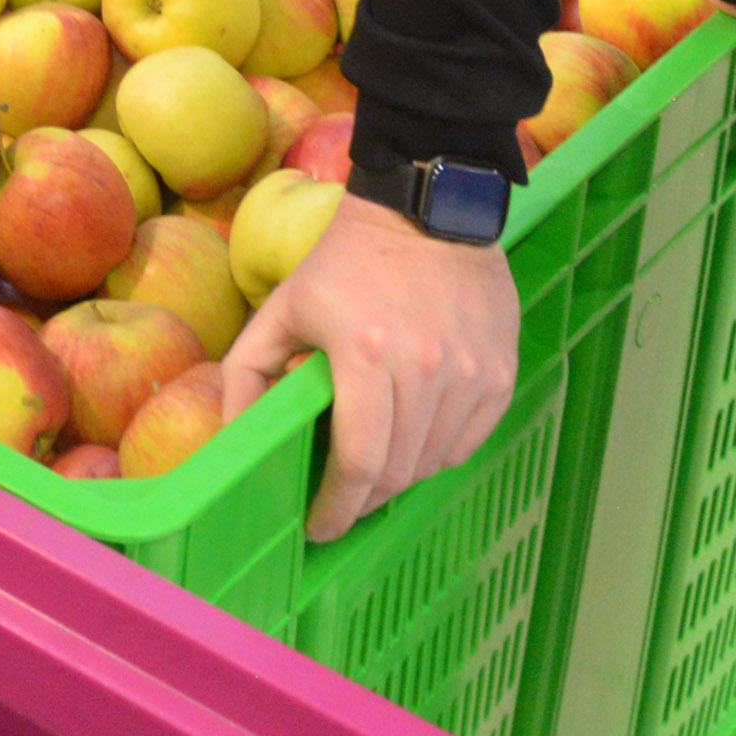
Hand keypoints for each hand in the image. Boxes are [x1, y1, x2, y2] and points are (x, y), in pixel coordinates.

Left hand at [218, 193, 524, 541]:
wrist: (426, 210)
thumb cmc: (345, 262)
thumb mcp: (281, 308)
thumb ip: (247, 375)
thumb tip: (233, 436)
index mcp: (367, 354)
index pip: (359, 462)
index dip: (337, 507)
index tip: (320, 526)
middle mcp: (428, 368)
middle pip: (398, 471)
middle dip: (363, 498)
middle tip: (342, 499)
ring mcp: (472, 373)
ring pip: (434, 462)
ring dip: (401, 474)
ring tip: (375, 461)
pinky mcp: (501, 372)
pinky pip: (468, 440)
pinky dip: (438, 450)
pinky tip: (413, 434)